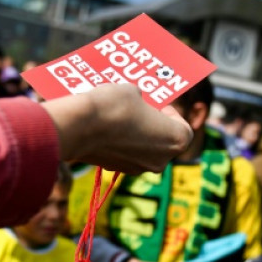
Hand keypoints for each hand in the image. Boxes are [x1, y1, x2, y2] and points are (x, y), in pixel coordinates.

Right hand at [42, 84, 192, 174]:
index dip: (171, 114)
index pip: (183, 128)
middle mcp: (160, 160)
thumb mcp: (134, 91)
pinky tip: (106, 127)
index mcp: (175, 140)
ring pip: (142, 149)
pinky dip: (118, 142)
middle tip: (139, 108)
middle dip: (153, 125)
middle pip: (163, 141)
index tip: (157, 103)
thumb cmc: (114, 106)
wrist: (78, 127)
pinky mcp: (116, 169)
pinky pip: (123, 154)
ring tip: (120, 115)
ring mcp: (137, 168)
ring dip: (135, 134)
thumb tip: (137, 101)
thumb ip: (142, 99)